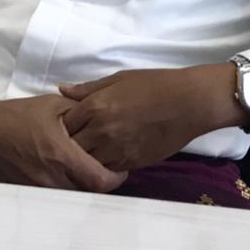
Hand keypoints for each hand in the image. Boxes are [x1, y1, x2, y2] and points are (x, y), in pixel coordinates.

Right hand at [0, 94, 126, 192]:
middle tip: (108, 170)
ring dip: (83, 188)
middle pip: (88, 194)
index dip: (115, 178)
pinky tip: (67, 177)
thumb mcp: (53, 105)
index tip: (120, 169)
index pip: (98, 180)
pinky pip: (55, 199)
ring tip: (88, 173)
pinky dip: (65, 190)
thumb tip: (105, 117)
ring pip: (72, 198)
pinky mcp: (27, 194)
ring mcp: (37, 190)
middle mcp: (50, 177)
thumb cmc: (17, 115)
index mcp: (60, 154)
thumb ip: (81, 112)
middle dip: (100, 184)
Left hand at [59, 64, 249, 171]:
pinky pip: (107, 170)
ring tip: (87, 153)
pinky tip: (106, 158)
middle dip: (68, 146)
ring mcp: (116, 150)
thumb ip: (88, 88)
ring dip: (84, 160)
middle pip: (71, 148)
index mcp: (95, 106)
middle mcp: (101, 131)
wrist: (188, 103)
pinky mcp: (131, 163)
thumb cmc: (154, 84)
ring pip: (87, 164)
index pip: (63, 125)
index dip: (61, 127)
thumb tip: (62, 89)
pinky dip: (103, 166)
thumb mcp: (119, 79)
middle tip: (72, 142)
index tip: (65, 125)